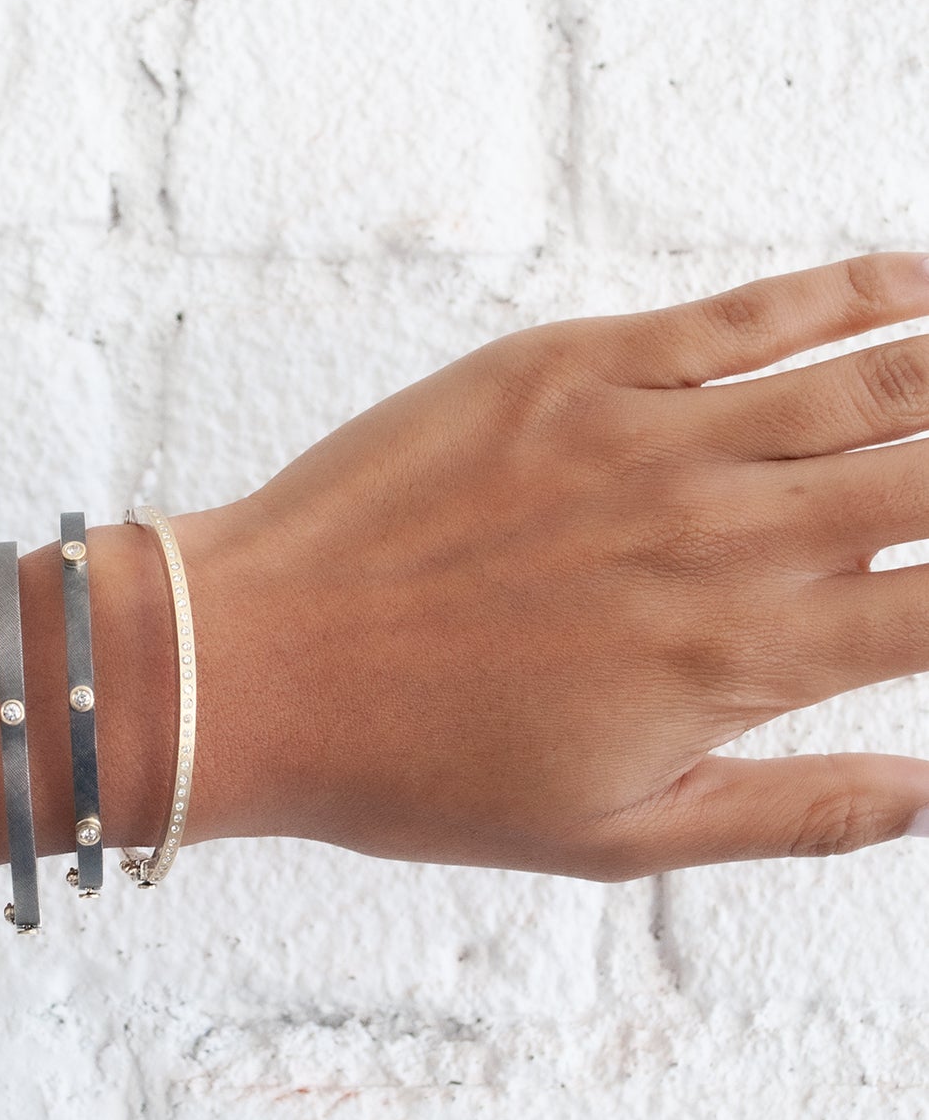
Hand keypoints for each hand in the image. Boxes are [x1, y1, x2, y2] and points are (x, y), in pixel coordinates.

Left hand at [207, 252, 928, 879]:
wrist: (257, 663)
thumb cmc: (415, 765)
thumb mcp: (608, 836)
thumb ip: (785, 813)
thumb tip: (928, 799)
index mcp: (742, 661)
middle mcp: (724, 539)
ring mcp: (651, 438)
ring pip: (876, 377)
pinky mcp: (573, 369)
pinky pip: (748, 313)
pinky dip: (856, 290)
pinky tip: (917, 284)